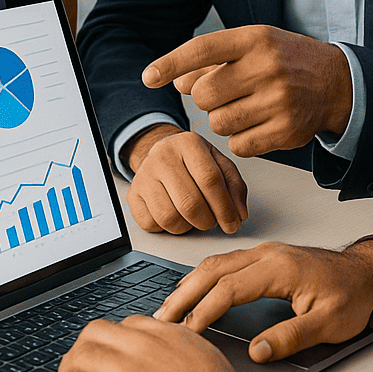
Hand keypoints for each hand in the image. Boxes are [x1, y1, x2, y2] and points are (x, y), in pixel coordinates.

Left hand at [46, 315, 262, 371]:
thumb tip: (166, 356)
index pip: (127, 324)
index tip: (107, 352)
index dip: (111, 339)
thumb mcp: (202, 357)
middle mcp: (142, 347)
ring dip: (66, 370)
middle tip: (77, 364)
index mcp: (165, 334)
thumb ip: (178, 349)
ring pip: (80, 356)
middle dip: (82, 347)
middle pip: (95, 332)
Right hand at [127, 126, 248, 233]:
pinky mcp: (133, 194)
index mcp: (189, 143)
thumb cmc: (192, 161)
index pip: (210, 180)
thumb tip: (239, 214)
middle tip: (213, 221)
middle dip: (207, 221)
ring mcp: (144, 175)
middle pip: (189, 203)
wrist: (161, 153)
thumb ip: (234, 186)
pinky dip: (167, 228)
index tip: (233, 223)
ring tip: (194, 217)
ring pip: (169, 218)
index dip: (224, 208)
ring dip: (188, 226)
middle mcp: (163, 156)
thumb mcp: (218, 163)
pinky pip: (151, 224)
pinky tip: (175, 215)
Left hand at [143, 25, 352, 156]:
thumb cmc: (284, 61)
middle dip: (208, 98)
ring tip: (247, 107)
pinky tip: (259, 124)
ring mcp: (279, 101)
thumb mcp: (252, 48)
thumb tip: (176, 82)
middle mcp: (267, 67)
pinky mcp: (286, 131)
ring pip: (218, 123)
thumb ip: (212, 62)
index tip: (148, 77)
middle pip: (204, 95)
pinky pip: (238, 145)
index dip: (171, 64)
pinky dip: (241, 140)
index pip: (202, 50)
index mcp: (255, 40)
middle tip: (229, 93)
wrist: (336, 83)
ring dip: (223, 120)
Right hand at [155, 240, 372, 362]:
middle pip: (213, 270)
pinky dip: (204, 276)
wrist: (367, 272)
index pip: (229, 289)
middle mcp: (269, 254)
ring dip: (190, 283)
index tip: (187, 332)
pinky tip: (194, 289)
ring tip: (170, 307)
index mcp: (281, 268)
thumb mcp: (328, 323)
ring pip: (216, 262)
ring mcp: (266, 252)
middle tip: (161, 318)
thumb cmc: (351, 295)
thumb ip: (292, 337)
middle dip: (184, 295)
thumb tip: (258, 350)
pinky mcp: (266, 256)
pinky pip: (226, 262)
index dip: (204, 311)